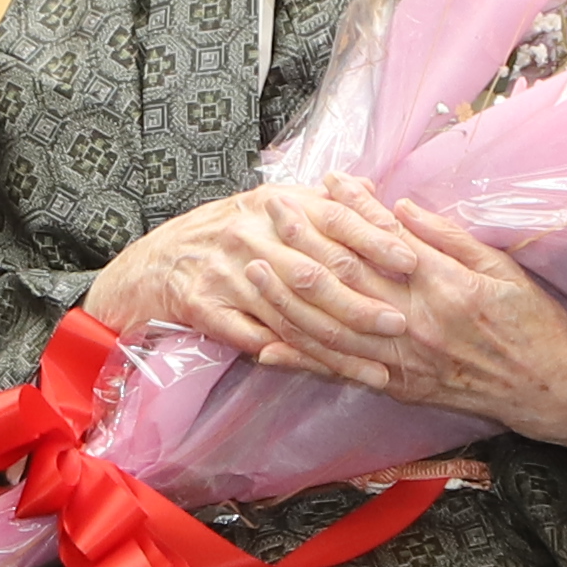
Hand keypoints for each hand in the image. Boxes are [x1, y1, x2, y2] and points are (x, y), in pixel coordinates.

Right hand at [89, 185, 415, 368]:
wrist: (154, 263)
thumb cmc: (226, 232)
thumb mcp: (270, 203)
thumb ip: (323, 202)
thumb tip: (377, 191)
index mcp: (274, 205)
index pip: (333, 218)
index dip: (374, 239)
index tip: (411, 260)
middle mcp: (252, 236)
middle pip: (316, 272)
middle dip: (362, 301)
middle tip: (402, 323)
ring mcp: (228, 274)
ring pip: (291, 313)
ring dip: (338, 344)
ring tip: (376, 367)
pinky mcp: (208, 309)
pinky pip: (257, 340)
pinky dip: (293, 360)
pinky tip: (325, 375)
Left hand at [234, 185, 566, 470]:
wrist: (548, 390)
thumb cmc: (532, 323)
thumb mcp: (501, 268)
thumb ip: (448, 238)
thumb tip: (403, 206)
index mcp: (442, 285)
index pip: (382, 239)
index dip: (347, 209)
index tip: (321, 183)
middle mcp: (414, 323)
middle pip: (345, 278)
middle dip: (302, 242)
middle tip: (271, 212)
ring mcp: (402, 360)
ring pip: (330, 328)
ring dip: (286, 299)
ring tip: (253, 270)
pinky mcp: (397, 387)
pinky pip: (340, 374)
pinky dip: (301, 361)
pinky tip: (265, 347)